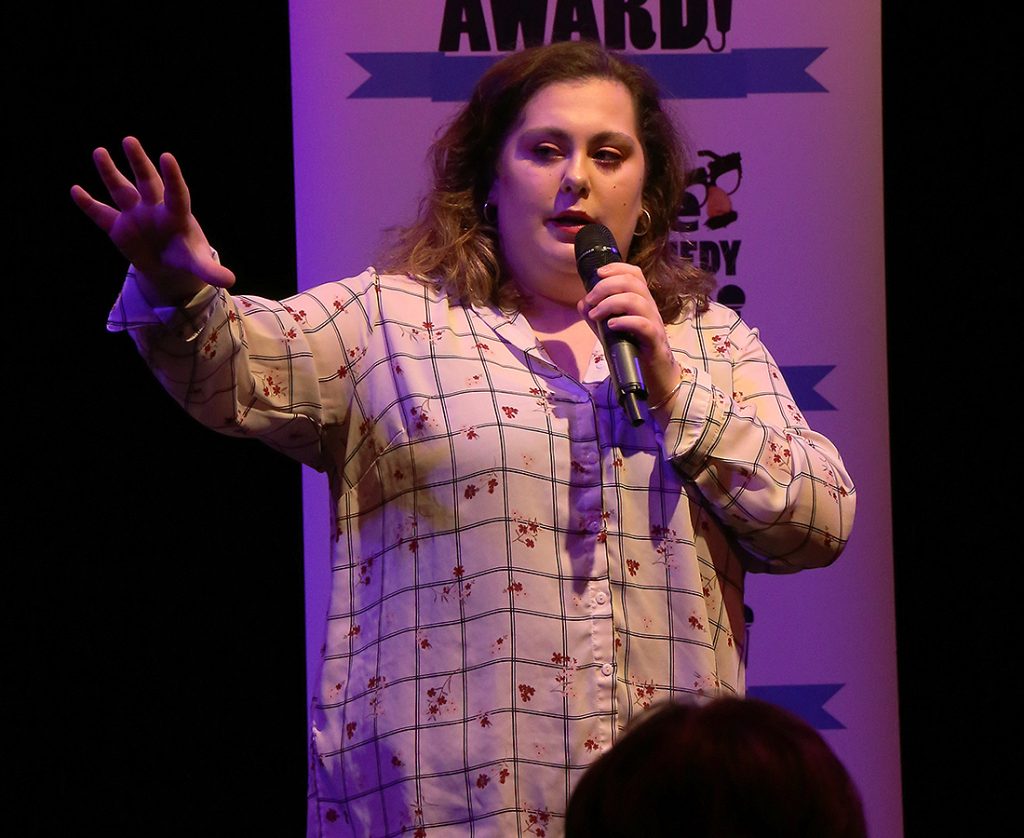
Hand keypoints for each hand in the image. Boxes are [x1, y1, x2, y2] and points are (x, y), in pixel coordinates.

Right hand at [71, 136, 234, 305]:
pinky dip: (89, 204)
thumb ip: (211, 270)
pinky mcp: (119, 227)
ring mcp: (135, 215)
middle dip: (139, 162)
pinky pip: (102, 214)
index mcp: (177, 214)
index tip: (166, 156)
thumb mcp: (199, 265)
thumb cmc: (187, 258)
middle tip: (130, 141)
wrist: (169, 267)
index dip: (172, 176)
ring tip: (100, 151)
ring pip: (121, 190)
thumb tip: (230, 280)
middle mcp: (155, 208)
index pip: (176, 193)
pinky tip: (75, 190)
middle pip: (147, 181)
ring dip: (110, 172)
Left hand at [577, 262, 681, 407]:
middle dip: (606, 286)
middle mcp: (650, 308)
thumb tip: (582, 303)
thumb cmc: (634, 352)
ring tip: (596, 315)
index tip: (598, 273)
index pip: (635, 274)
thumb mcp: (610, 332)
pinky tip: (610, 326)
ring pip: (637, 300)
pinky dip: (625, 322)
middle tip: (590, 300)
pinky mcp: (655, 341)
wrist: (655, 377)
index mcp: (641, 302)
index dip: (617, 268)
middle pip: (633, 283)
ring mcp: (654, 324)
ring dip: (611, 303)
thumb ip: (597, 318)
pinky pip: (644, 325)